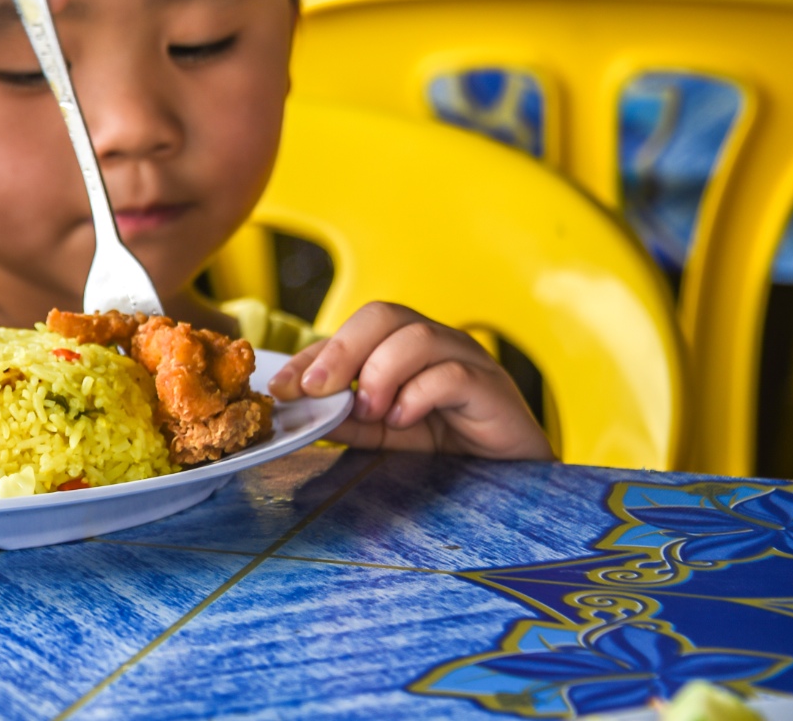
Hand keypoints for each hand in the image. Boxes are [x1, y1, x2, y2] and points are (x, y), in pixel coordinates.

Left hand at [269, 302, 553, 460]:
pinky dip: (416, 394)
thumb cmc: (446, 444)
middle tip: (317, 389)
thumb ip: (346, 418)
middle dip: (341, 350)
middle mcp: (435, 341)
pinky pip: (450, 374)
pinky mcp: (491, 387)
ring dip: (379, 373)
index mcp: (404, 344)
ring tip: (370, 411)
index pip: (353, 329)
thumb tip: (298, 406)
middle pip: (383, 315)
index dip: (314, 354)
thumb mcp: (382, 431)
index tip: (282, 386)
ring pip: (416, 337)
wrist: (510, 477)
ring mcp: (466, 358)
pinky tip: (403, 419)